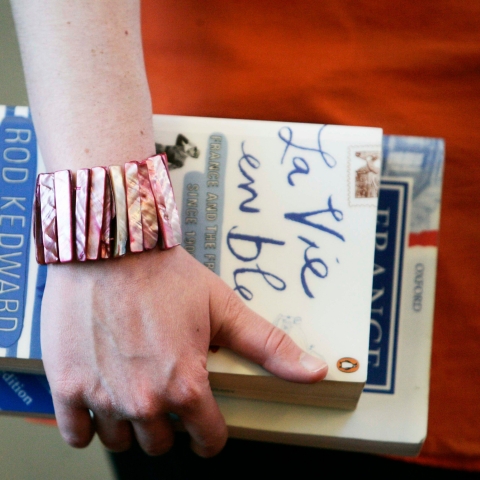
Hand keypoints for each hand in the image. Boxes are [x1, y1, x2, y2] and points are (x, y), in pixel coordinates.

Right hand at [41, 246, 327, 457]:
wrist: (110, 247)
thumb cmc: (162, 274)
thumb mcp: (223, 307)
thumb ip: (269, 346)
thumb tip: (313, 372)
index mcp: (185, 385)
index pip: (208, 438)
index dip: (211, 434)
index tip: (206, 427)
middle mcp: (144, 400)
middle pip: (161, 442)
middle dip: (171, 424)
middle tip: (167, 394)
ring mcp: (103, 396)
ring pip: (122, 440)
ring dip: (131, 424)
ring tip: (135, 392)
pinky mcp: (69, 385)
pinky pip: (78, 434)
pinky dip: (89, 425)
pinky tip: (101, 400)